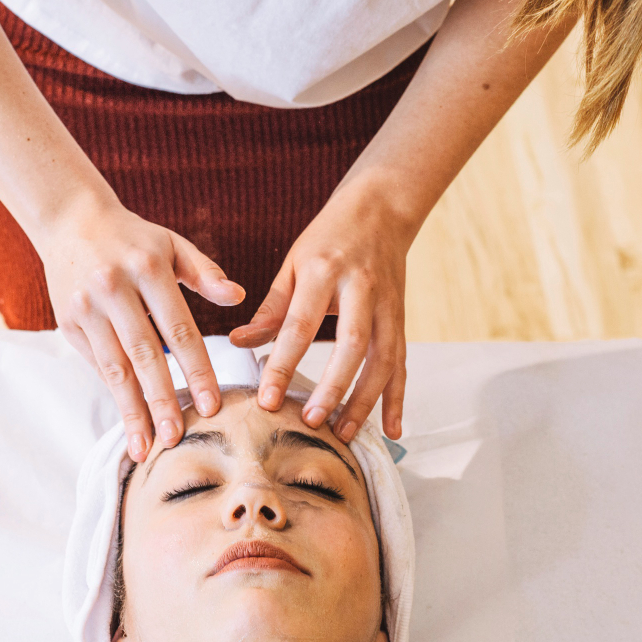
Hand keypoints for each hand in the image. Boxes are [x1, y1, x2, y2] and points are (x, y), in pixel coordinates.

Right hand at [39, 193, 244, 461]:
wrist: (70, 219)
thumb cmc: (134, 238)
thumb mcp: (172, 244)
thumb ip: (205, 272)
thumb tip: (239, 296)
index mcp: (148, 268)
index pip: (180, 329)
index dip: (197, 370)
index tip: (212, 405)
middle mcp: (114, 288)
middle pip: (143, 355)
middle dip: (161, 401)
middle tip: (177, 439)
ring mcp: (85, 306)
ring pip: (113, 367)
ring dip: (131, 410)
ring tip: (146, 446)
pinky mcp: (66, 320)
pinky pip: (95, 362)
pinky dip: (112, 392)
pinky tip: (128, 419)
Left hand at [229, 179, 409, 442]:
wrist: (381, 208)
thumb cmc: (328, 237)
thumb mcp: (293, 263)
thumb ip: (271, 307)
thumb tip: (238, 343)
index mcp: (323, 271)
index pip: (301, 324)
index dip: (284, 364)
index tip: (267, 399)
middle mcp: (360, 288)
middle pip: (351, 345)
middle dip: (332, 387)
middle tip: (310, 422)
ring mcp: (387, 303)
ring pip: (383, 358)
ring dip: (365, 400)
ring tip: (343, 433)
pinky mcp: (403, 315)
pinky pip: (402, 361)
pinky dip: (398, 396)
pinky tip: (391, 428)